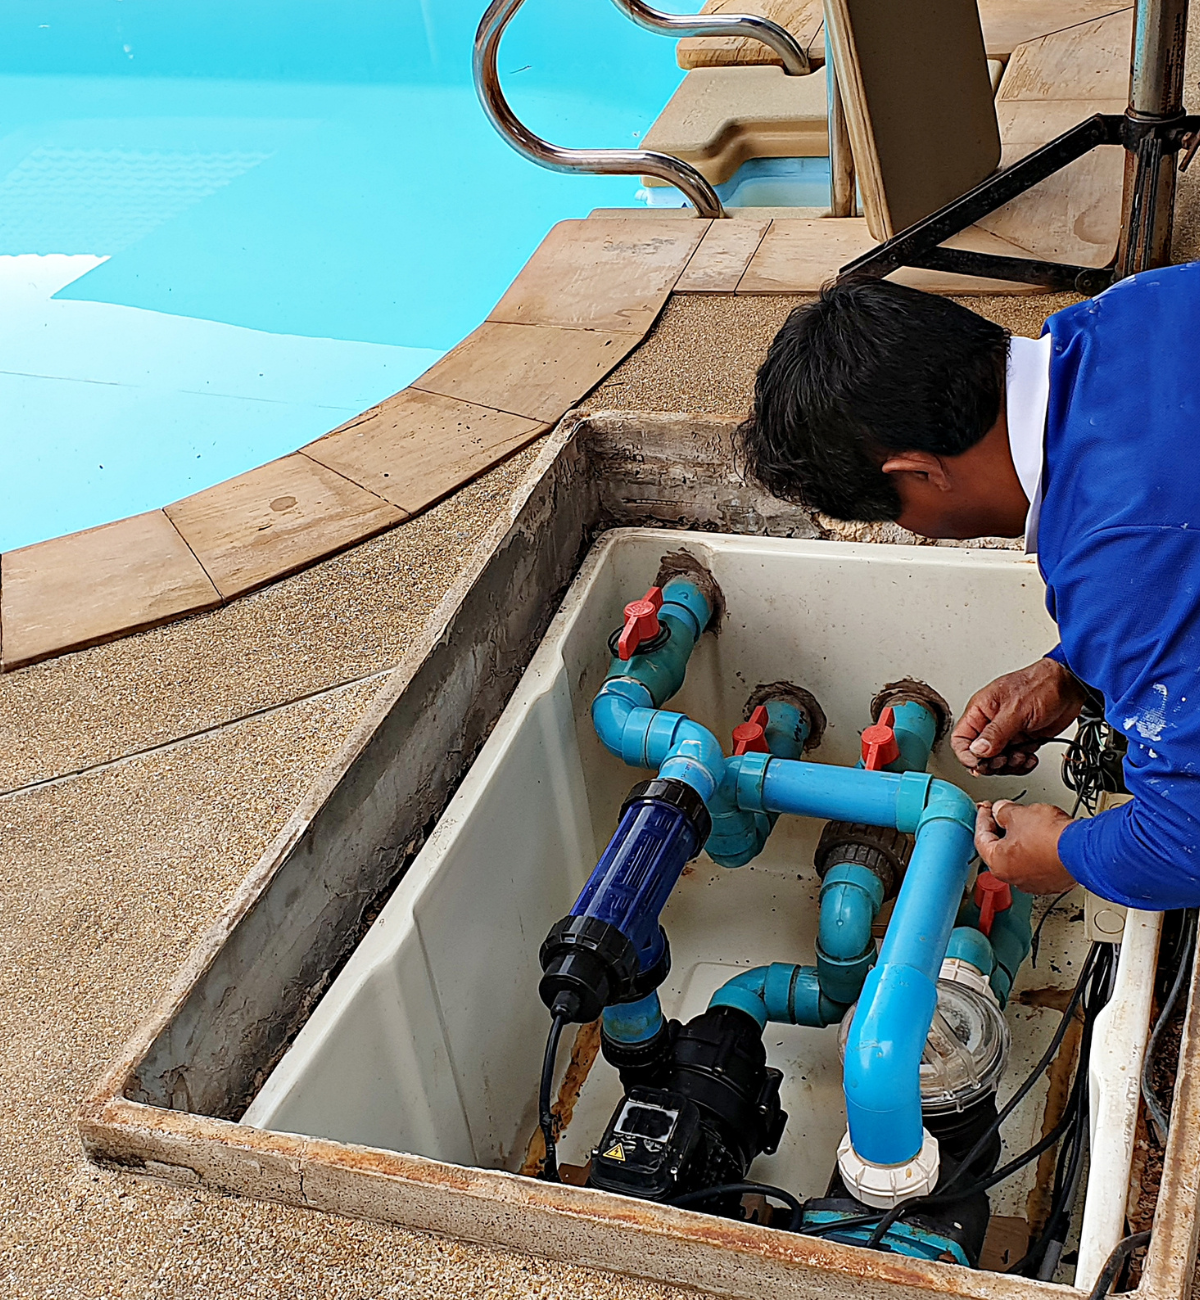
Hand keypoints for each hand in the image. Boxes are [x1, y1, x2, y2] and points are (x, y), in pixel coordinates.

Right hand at [951, 658, 1085, 775]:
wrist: (1069, 686)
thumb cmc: (1040, 685)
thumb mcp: (1015, 710)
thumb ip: (995, 732)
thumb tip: (977, 750)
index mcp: (980, 711)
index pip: (961, 739)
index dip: (967, 755)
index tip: (980, 763)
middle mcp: (991, 723)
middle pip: (979, 754)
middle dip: (992, 762)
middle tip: (1004, 761)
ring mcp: (1007, 732)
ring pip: (998, 760)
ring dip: (1010, 765)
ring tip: (1022, 756)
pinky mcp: (1023, 739)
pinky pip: (1016, 759)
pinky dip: (1023, 763)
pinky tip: (1029, 757)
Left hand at [975, 800, 1076, 893]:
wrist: (1084, 851)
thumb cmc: (1051, 838)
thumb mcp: (1019, 814)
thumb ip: (1003, 811)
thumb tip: (1001, 810)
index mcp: (998, 864)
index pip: (981, 838)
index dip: (983, 818)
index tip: (986, 809)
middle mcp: (1014, 878)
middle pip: (1000, 849)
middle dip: (1001, 829)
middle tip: (1004, 814)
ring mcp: (1035, 883)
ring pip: (1020, 857)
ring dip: (1021, 840)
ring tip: (1028, 823)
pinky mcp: (1054, 882)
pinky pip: (1039, 864)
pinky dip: (1037, 851)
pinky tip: (1044, 837)